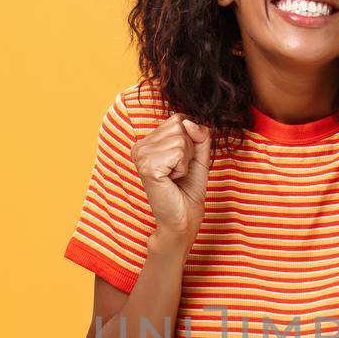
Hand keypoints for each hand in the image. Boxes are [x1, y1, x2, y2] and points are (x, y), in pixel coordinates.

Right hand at [132, 112, 210, 248]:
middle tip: (179, 171)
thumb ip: (199, 134)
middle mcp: (139, 146)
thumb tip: (189, 122)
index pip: (178, 119)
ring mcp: (141, 155)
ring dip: (186, 160)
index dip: (190, 140)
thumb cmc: (188, 190)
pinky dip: (183, 167)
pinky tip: (172, 180)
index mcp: (147, 142)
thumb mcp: (199, 156)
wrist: (184, 218)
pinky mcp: (148, 166)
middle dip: (189, 150)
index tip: (182, 162)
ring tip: (175, 176)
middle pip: (179, 126)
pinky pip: (178, 151)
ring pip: (180, 138)